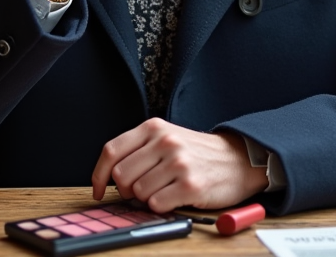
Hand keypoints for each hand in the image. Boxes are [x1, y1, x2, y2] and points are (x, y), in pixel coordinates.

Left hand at [90, 118, 268, 211]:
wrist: (236, 160)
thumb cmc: (196, 153)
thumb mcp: (166, 138)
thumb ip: (137, 150)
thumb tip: (108, 176)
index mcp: (153, 128)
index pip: (111, 151)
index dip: (99, 175)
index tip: (98, 190)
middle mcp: (165, 142)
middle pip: (122, 176)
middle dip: (126, 190)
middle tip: (141, 191)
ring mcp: (178, 163)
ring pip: (139, 193)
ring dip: (146, 198)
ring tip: (163, 190)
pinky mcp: (191, 186)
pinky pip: (157, 204)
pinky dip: (160, 206)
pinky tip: (173, 197)